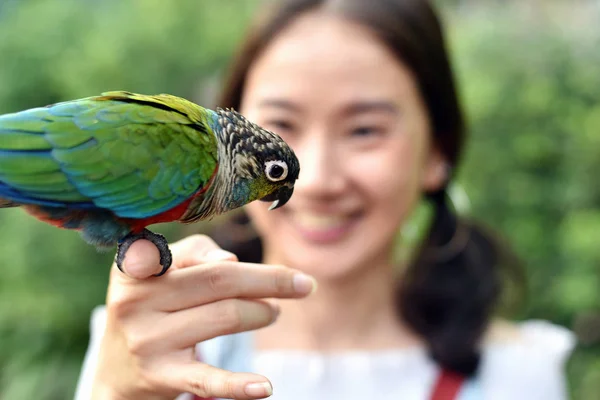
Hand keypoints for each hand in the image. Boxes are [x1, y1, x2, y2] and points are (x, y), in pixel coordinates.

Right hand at [91, 234, 315, 399]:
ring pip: (226, 316)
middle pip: (219, 281)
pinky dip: (239, 385)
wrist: (117, 369)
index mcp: (133, 268)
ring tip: (273, 312)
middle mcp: (135, 302)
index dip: (215, 256)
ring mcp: (147, 340)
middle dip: (270, 281)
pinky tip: (265, 387)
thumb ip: (197, 253)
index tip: (238, 260)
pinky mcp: (161, 376)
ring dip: (262, 313)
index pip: (182, 253)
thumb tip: (231, 262)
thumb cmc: (152, 305)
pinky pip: (208, 379)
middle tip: (301, 285)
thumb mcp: (160, 271)